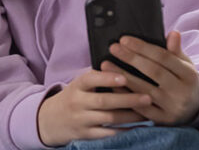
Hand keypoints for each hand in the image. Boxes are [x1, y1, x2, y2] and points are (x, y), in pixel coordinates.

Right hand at [37, 70, 151, 146]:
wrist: (50, 120)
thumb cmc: (73, 97)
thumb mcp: (79, 84)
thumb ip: (97, 76)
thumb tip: (123, 62)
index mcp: (77, 85)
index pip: (91, 79)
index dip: (107, 78)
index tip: (124, 77)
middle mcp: (78, 102)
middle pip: (104, 101)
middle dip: (127, 100)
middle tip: (147, 97)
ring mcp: (81, 120)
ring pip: (108, 119)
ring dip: (130, 116)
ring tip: (147, 112)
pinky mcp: (86, 135)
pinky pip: (107, 135)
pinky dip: (123, 132)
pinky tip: (137, 129)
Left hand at [101, 32, 198, 125]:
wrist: (195, 109)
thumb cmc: (184, 80)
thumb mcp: (184, 64)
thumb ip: (176, 50)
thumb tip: (173, 33)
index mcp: (189, 75)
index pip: (164, 57)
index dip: (143, 47)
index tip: (124, 39)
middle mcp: (182, 92)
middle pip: (154, 72)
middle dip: (131, 58)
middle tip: (113, 48)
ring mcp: (172, 108)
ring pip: (144, 91)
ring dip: (123, 77)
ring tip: (106, 65)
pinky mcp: (163, 121)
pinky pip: (140, 109)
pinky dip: (125, 96)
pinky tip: (112, 86)